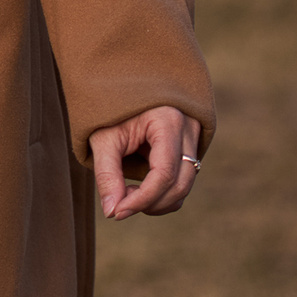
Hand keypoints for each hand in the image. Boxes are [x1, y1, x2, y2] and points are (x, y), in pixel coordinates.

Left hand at [88, 105, 199, 219]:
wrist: (121, 82)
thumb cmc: (110, 108)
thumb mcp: (103, 137)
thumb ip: (107, 174)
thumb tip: (112, 212)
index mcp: (168, 121)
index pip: (164, 173)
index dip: (142, 199)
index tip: (116, 213)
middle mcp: (188, 130)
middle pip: (180, 184)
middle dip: (150, 203)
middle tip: (118, 207)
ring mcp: (194, 138)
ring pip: (185, 186)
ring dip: (156, 201)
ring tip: (125, 194)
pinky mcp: (189, 148)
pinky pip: (182, 180)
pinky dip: (162, 193)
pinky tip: (137, 188)